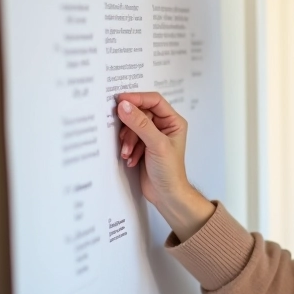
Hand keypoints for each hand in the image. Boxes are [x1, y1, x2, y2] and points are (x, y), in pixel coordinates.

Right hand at [116, 92, 213, 238]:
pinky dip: (128, 148)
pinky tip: (131, 159)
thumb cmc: (169, 171)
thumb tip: (125, 106)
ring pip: (133, 126)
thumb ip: (140, 124)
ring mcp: (153, 136)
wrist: (166, 194)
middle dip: (130, 128)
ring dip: (128, 140)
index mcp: (173, 121)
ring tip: (128, 154)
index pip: (154, 101)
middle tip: (125, 140)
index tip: (120, 101)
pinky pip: (129, 138)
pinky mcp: (143, 146)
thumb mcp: (156, 145)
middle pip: (140, 114)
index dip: (137, 99)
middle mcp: (164, 126)